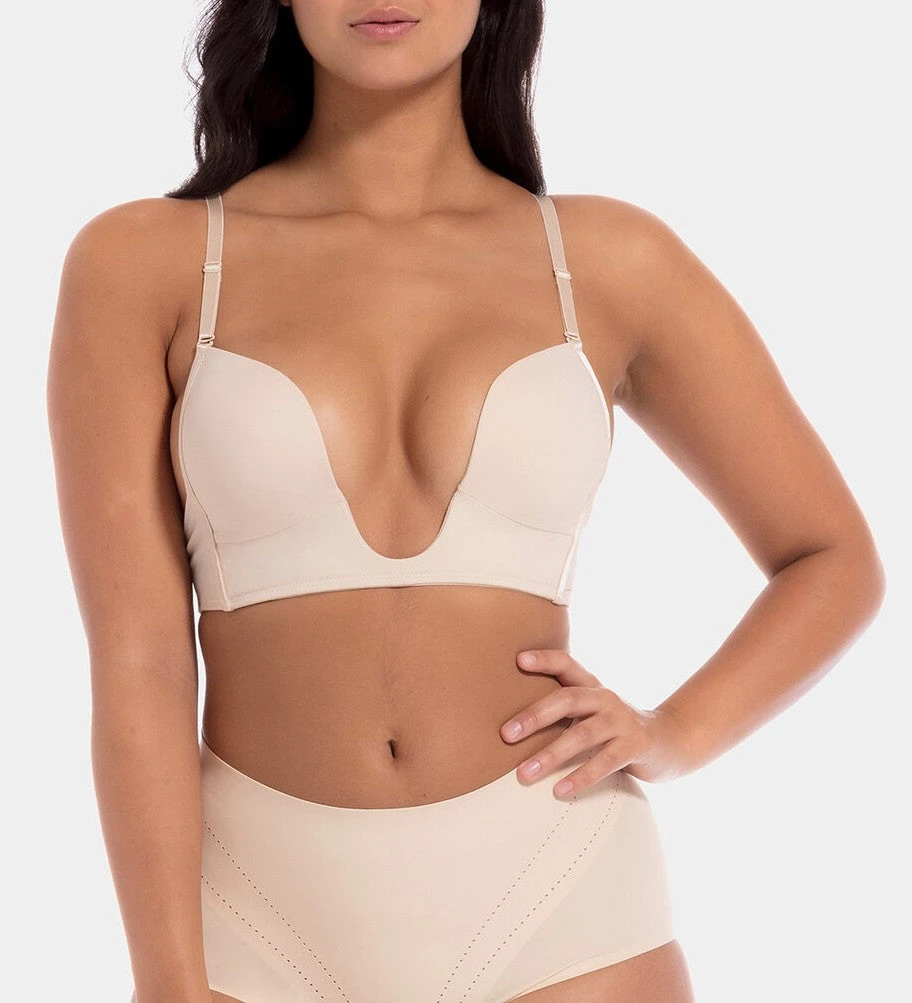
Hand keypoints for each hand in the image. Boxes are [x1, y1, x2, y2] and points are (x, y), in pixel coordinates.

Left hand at [501, 649, 691, 795]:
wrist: (670, 742)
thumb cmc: (616, 727)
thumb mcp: (592, 710)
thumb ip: (564, 709)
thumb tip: (511, 724)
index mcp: (592, 686)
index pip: (567, 664)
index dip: (544, 659)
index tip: (518, 660)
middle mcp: (605, 698)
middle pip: (567, 699)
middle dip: (534, 716)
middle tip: (505, 734)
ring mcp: (621, 721)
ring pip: (582, 735)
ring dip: (551, 755)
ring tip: (524, 774)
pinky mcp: (635, 746)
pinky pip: (604, 762)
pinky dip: (580, 777)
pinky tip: (559, 790)